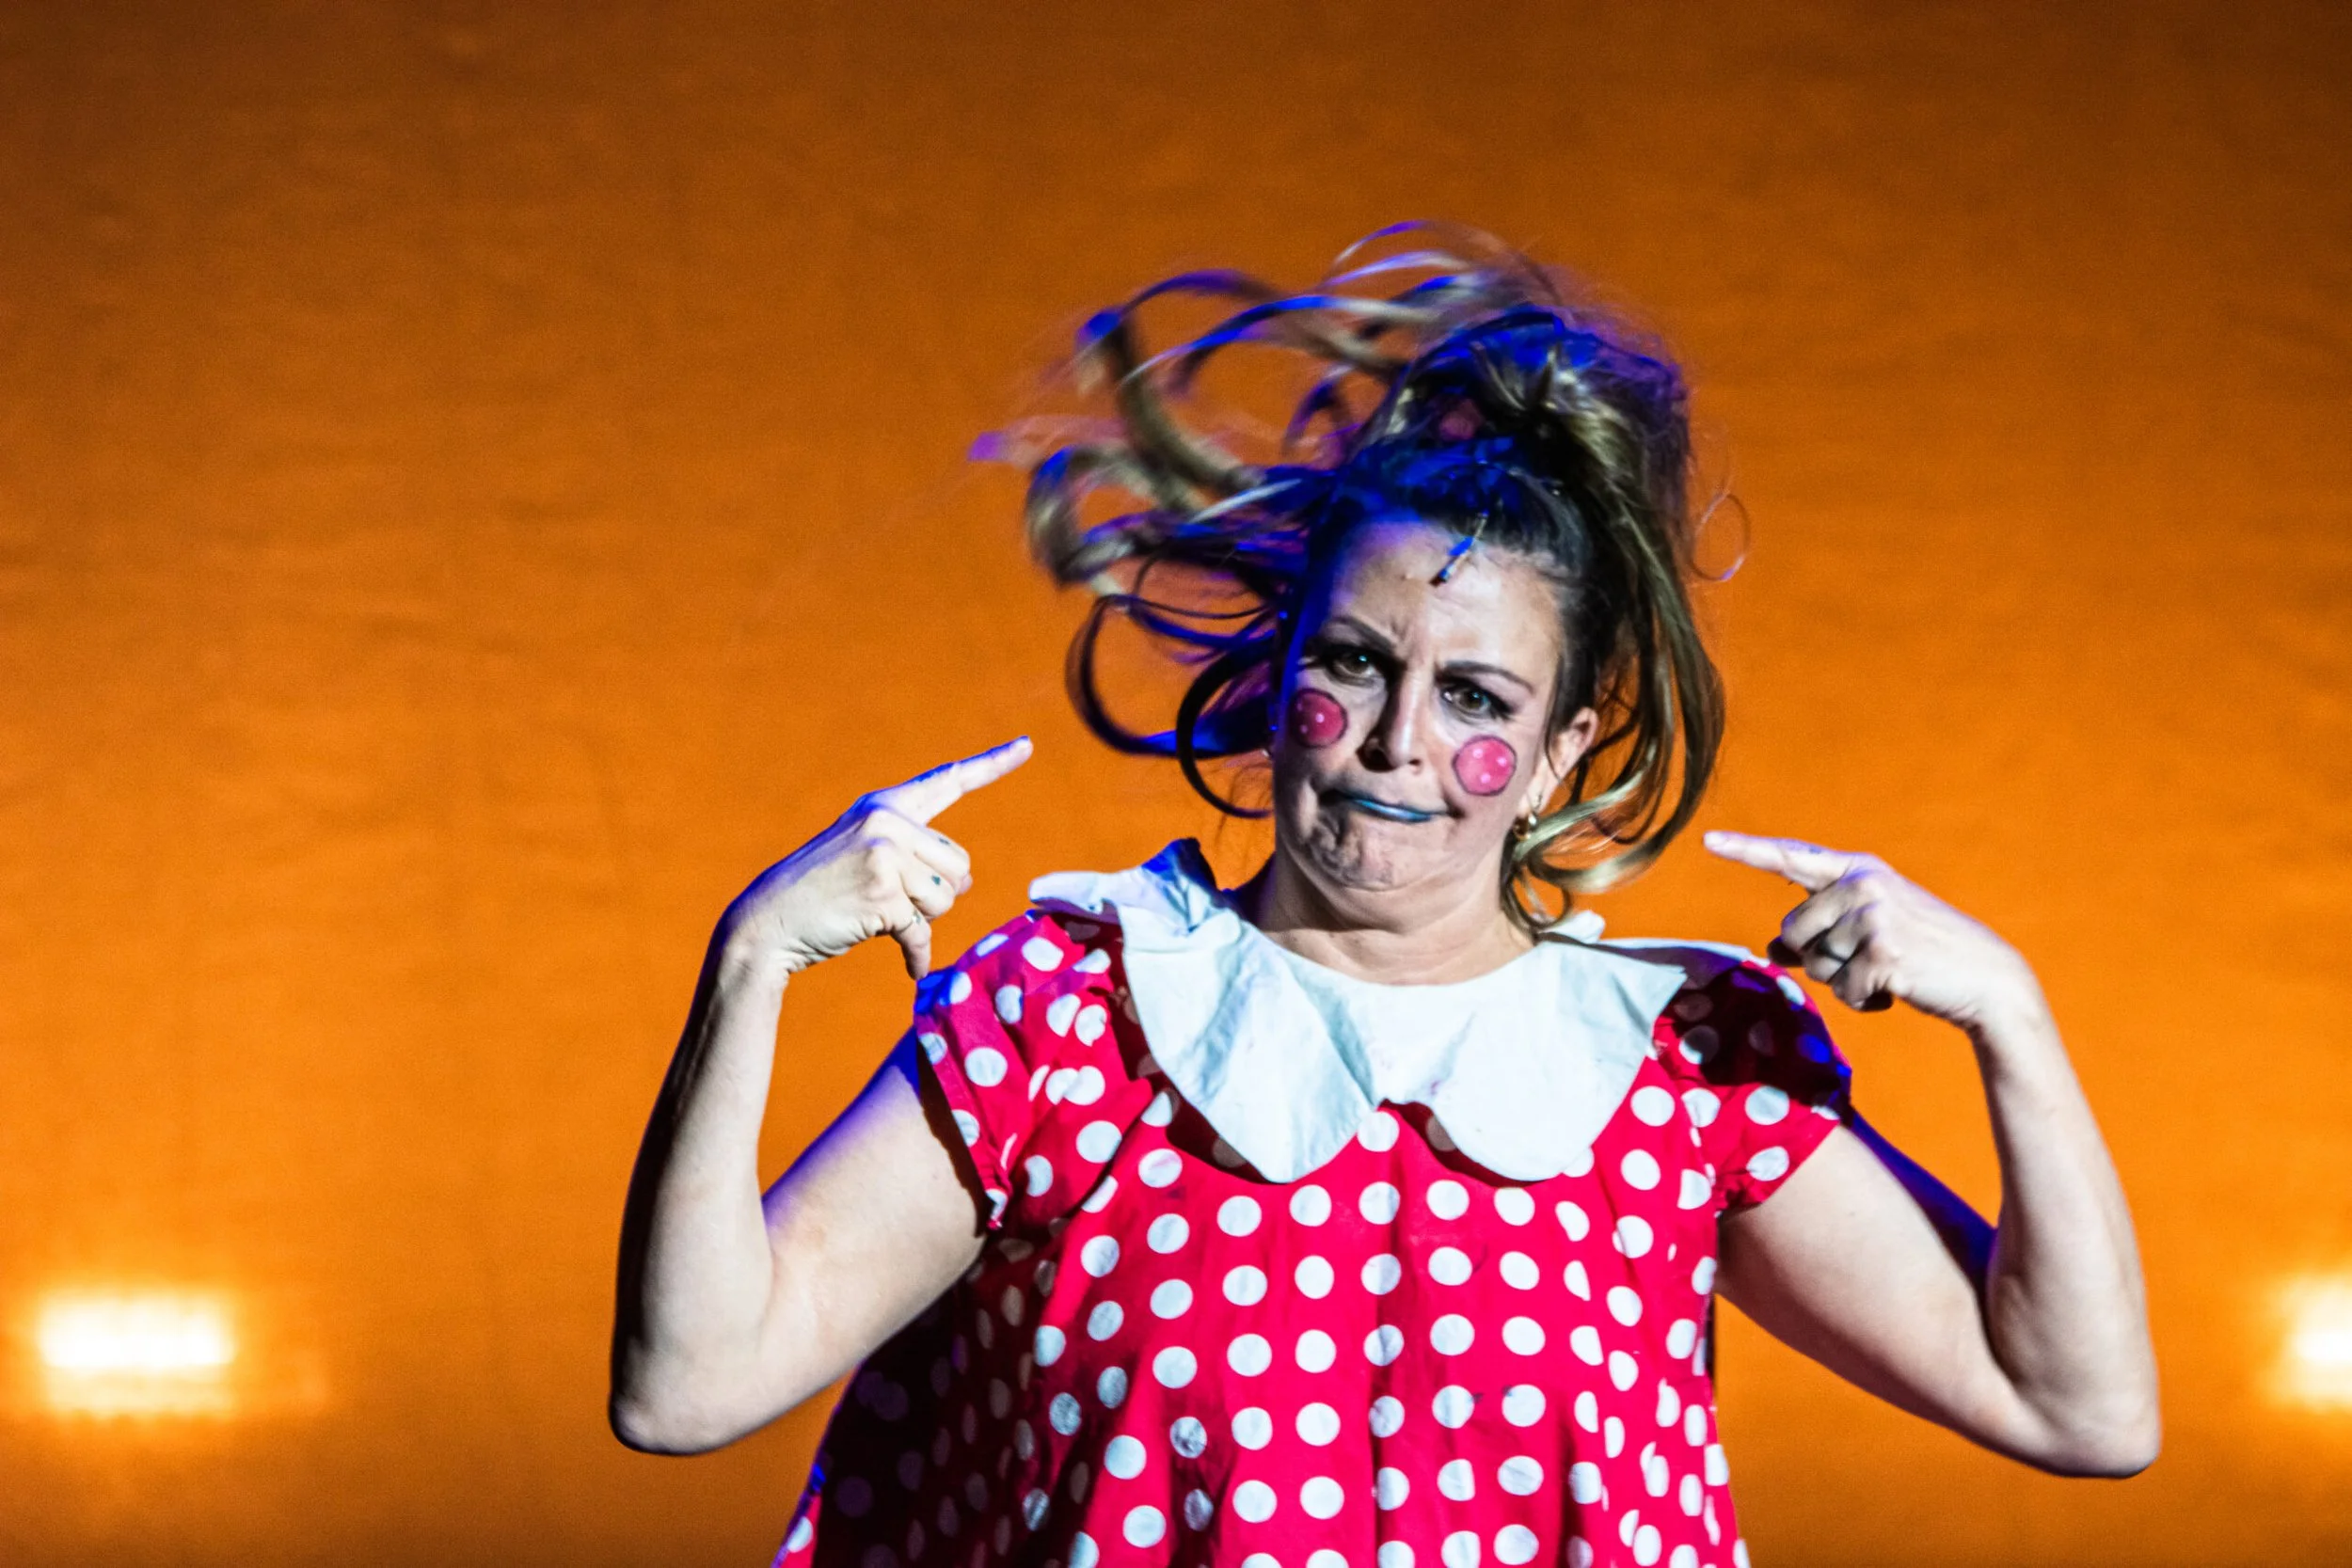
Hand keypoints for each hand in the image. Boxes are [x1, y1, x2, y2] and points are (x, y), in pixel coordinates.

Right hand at [722, 737, 1032, 979]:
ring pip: (946, 900)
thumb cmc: (821, 893)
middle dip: (937, 895)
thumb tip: (966, 881)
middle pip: (959, 867)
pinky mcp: (881, 894)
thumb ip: (915, 855)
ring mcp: (884, 855)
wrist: (768, 920)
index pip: (949, 781)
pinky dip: (916, 954)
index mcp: (885, 805)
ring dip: (921, 919)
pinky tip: (909, 964)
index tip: (1027, 745)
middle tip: (890, 900)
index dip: (993, 763)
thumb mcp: (865, 854)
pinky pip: (922, 933)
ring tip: (877, 914)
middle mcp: (887, 822)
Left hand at [1703, 831, 2044, 1032]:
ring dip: (1846, 982)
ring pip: (1815, 965)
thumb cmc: (1922, 954)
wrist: (1987, 979)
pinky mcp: (1883, 954)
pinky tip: (1898, 991)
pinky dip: (1866, 1002)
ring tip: (1889, 971)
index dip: (1746, 850)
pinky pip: (1843, 991)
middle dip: (1821, 958)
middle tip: (1872, 957)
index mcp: (1859, 871)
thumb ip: (1821, 930)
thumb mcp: (1869, 931)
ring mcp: (1874, 918)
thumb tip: (1771, 949)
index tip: (1707, 840)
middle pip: (1793, 932)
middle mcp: (1863, 885)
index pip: (1792, 858)